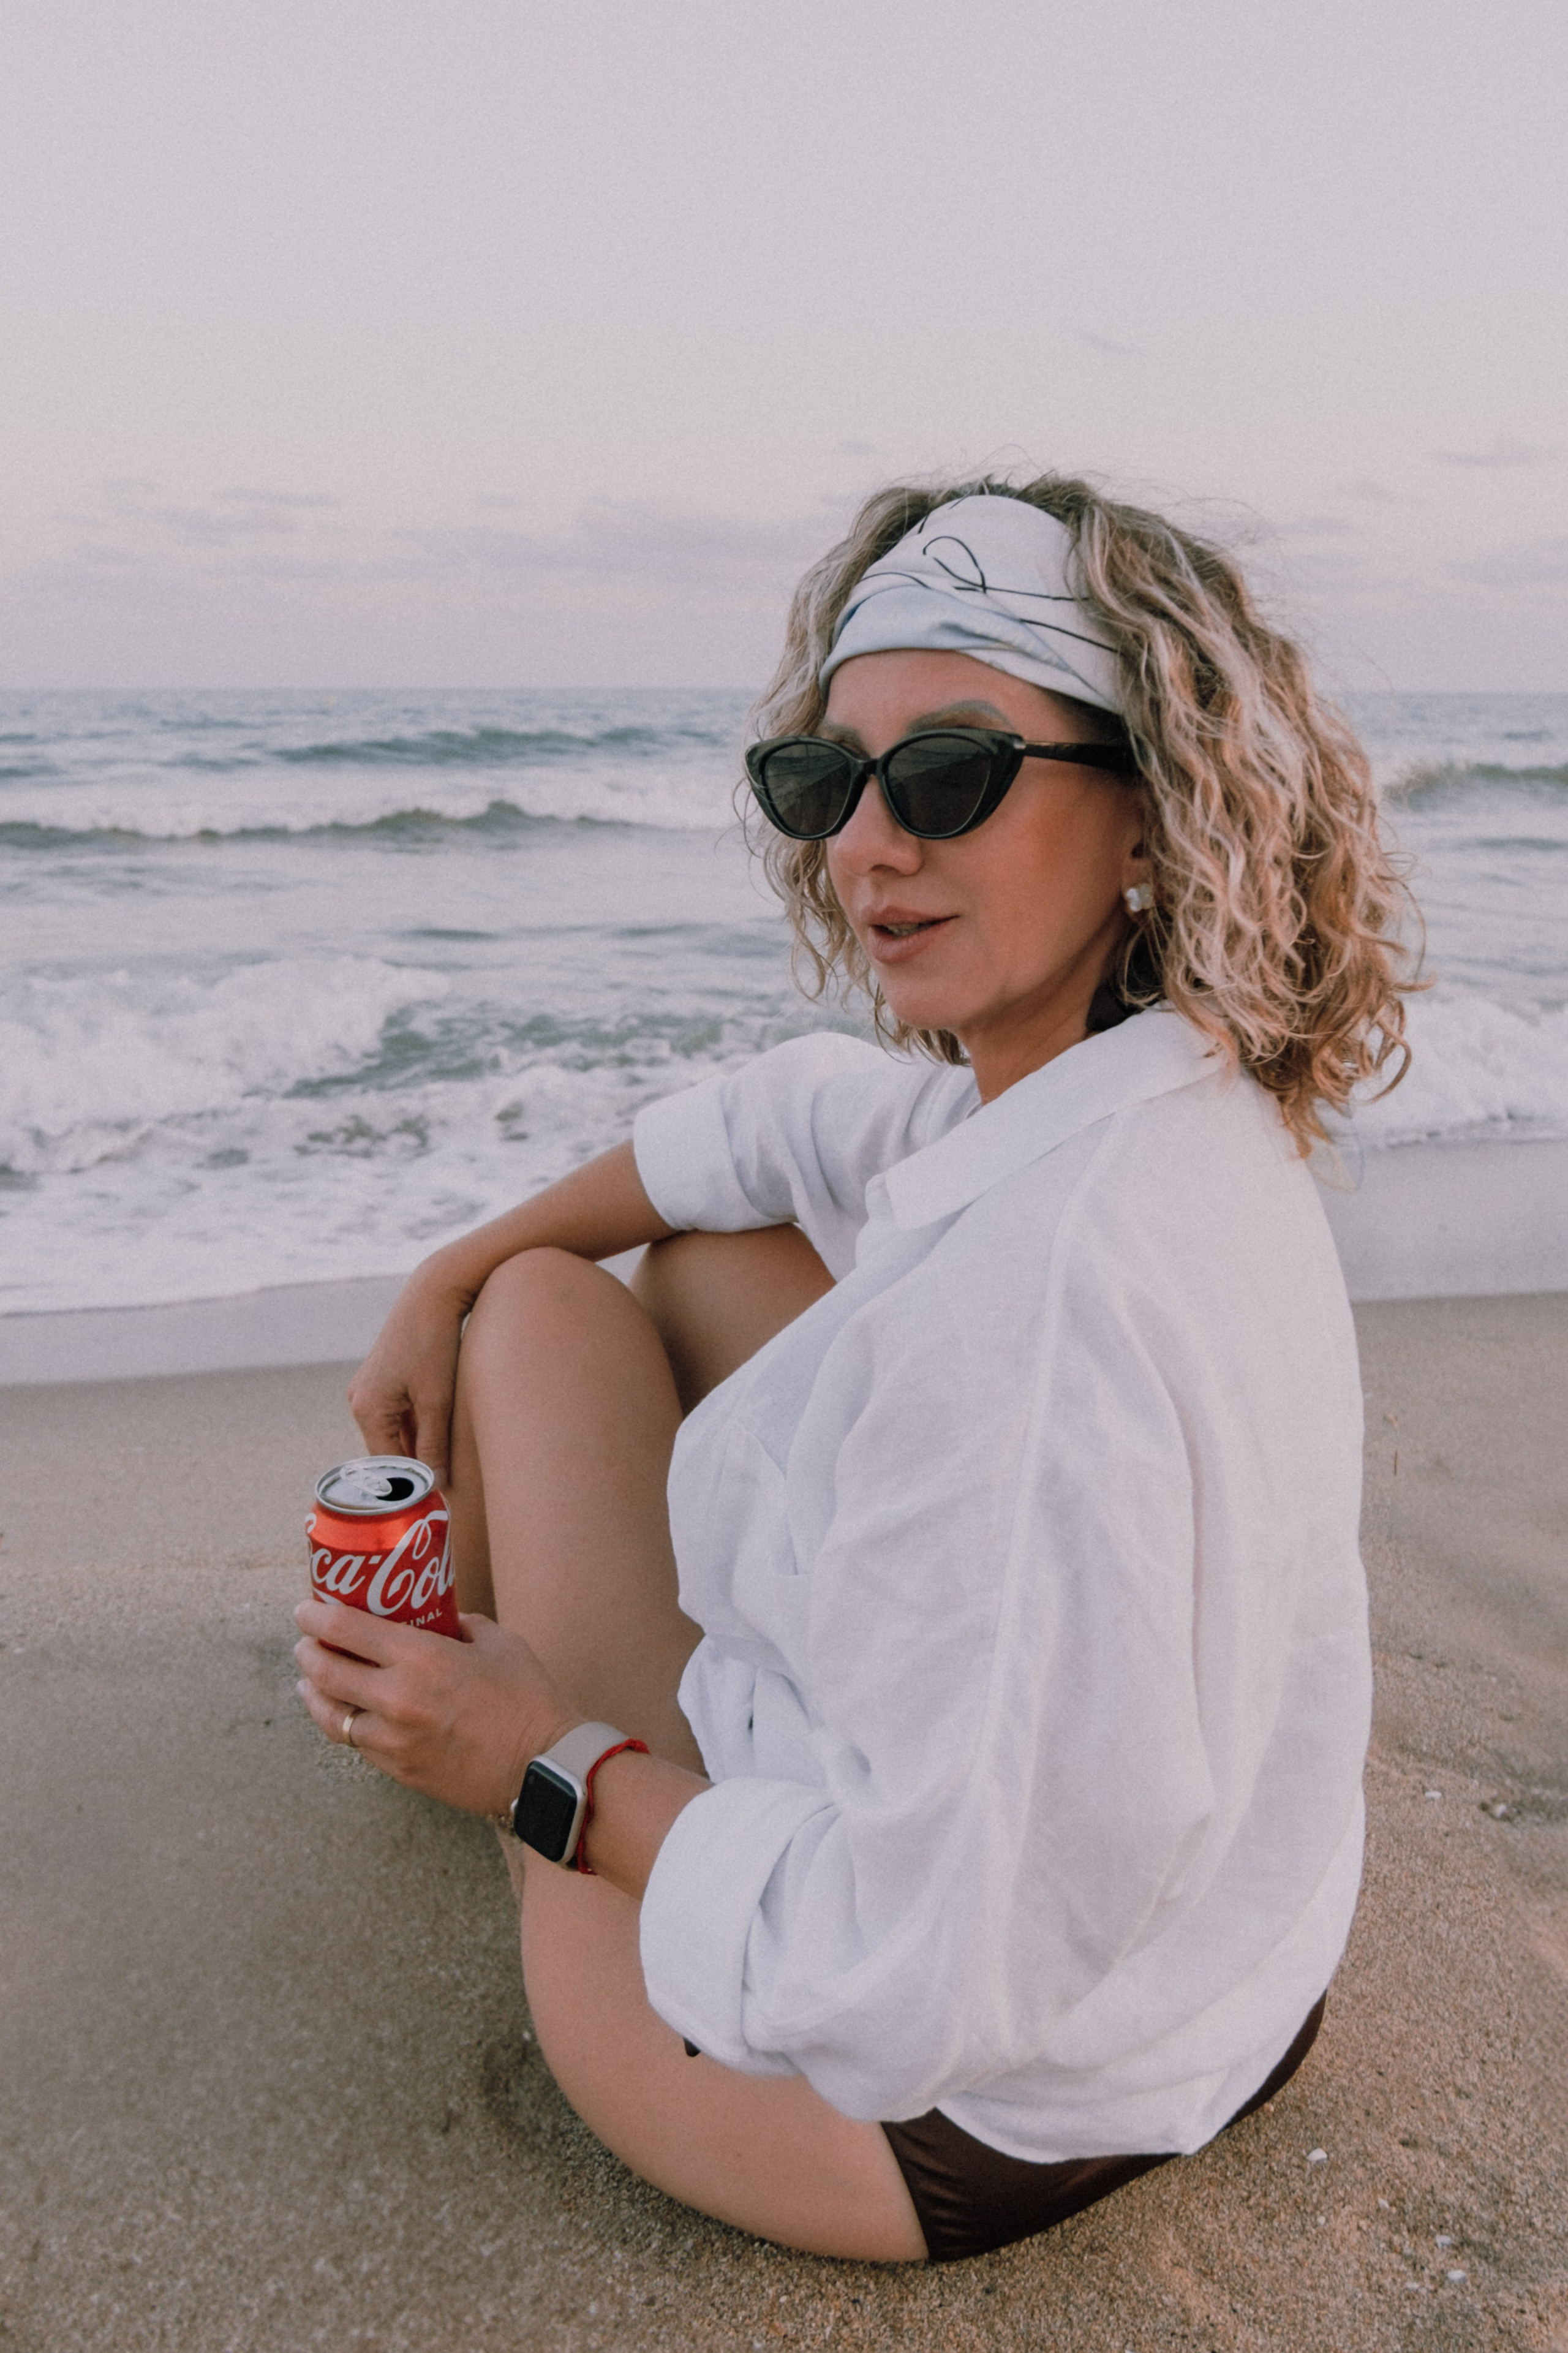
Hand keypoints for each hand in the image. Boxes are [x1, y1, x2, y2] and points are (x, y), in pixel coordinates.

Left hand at [293, 1596, 577, 1815]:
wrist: (542, 1769)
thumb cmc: (528, 1700)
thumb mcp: (499, 1643)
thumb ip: (461, 1625)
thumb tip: (439, 1618)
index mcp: (421, 1659)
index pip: (344, 1630)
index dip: (315, 1616)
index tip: (305, 1609)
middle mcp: (396, 1699)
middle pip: (324, 1672)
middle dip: (306, 1651)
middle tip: (306, 1641)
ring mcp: (393, 1740)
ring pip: (330, 1716)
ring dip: (313, 1693)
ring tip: (310, 1681)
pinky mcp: (399, 1770)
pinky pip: (357, 1744)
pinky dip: (345, 1723)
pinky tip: (346, 1714)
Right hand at [346, 1263, 470, 1481]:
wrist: (434, 1292)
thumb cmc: (435, 1343)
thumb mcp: (438, 1401)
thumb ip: (435, 1445)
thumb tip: (436, 1485)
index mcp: (366, 1409)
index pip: (386, 1464)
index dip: (411, 1483)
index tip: (437, 1500)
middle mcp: (360, 1400)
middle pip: (389, 1449)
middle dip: (416, 1465)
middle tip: (448, 1487)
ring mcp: (369, 1387)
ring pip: (396, 1431)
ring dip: (420, 1444)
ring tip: (449, 1460)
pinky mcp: (383, 1377)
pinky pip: (399, 1413)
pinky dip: (419, 1424)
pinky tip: (444, 1428)